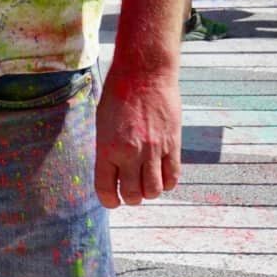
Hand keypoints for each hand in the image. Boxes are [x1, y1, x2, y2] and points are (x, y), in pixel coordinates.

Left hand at [94, 68, 180, 208]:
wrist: (144, 75)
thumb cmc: (117, 95)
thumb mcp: (102, 123)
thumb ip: (107, 149)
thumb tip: (113, 173)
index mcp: (107, 147)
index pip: (105, 188)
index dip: (108, 201)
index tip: (111, 201)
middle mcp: (130, 153)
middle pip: (132, 195)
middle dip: (130, 198)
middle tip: (130, 191)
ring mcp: (154, 150)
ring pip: (154, 191)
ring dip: (149, 192)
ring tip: (146, 183)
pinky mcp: (173, 145)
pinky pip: (173, 176)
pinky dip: (168, 183)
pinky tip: (162, 175)